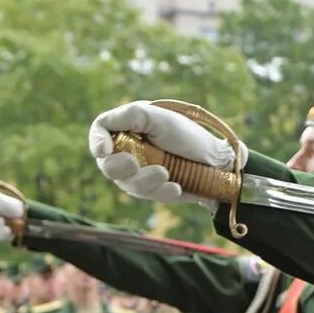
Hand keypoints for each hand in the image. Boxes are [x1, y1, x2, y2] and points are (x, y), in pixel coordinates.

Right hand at [90, 101, 241, 205]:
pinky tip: (175, 187)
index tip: (104, 150)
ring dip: (145, 181)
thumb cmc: (187, 134)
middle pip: (107, 165)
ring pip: (127, 184)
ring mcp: (138, 174)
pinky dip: (161, 192)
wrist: (216, 160)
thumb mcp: (157, 116)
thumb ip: (128, 116)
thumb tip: (101, 127)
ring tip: (166, 175)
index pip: (99, 133)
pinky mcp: (152, 190)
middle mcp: (127, 151)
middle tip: (134, 163)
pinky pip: (149, 196)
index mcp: (126, 128)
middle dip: (119, 167)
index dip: (97, 143)